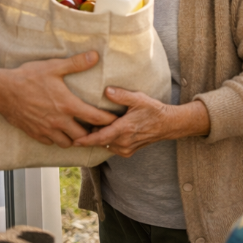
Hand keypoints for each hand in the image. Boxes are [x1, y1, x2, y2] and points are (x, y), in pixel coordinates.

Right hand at [0, 52, 117, 147]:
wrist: (1, 91)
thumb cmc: (27, 78)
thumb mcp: (54, 67)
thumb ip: (76, 63)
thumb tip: (95, 55)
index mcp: (67, 105)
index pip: (95, 118)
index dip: (108, 121)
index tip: (114, 120)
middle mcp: (59, 121)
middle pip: (83, 136)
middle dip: (92, 134)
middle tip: (97, 128)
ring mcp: (46, 129)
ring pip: (67, 143)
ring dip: (75, 139)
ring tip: (78, 131)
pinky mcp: (35, 133)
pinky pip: (51, 143)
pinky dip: (58, 139)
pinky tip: (59, 132)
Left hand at [72, 87, 193, 156]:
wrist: (168, 124)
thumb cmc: (154, 110)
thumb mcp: (139, 99)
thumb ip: (121, 95)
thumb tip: (106, 90)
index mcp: (124, 129)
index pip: (100, 137)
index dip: (86, 140)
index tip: (74, 141)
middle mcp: (124, 142)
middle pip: (100, 141)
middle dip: (91, 134)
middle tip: (83, 125)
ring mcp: (126, 149)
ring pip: (105, 145)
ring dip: (100, 137)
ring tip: (96, 127)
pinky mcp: (128, 152)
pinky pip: (112, 148)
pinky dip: (107, 141)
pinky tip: (109, 131)